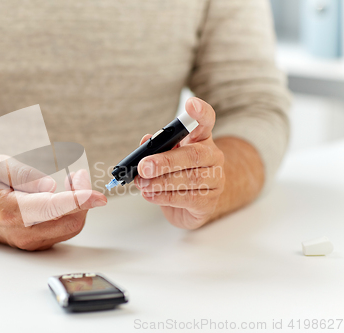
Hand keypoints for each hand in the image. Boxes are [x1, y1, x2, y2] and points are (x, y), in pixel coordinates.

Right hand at [0, 156, 106, 250]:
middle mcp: (23, 232)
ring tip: (72, 181)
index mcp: (12, 211)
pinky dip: (72, 212)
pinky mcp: (38, 244)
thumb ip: (24, 174)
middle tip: (79, 175)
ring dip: (80, 205)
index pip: (53, 208)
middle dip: (83, 198)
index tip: (98, 196)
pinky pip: (65, 230)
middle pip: (70, 221)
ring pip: (71, 227)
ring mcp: (32, 242)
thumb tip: (50, 186)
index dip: (79, 201)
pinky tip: (65, 196)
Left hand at [134, 98, 225, 228]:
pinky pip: (187, 198)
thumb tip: (145, 141)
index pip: (206, 121)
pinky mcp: (209, 202)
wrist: (191, 205)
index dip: (200, 112)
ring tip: (142, 183)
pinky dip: (165, 197)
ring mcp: (216, 180)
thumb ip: (155, 147)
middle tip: (144, 166)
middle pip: (194, 155)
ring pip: (190, 179)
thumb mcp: (164, 156)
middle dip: (165, 161)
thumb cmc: (175, 174)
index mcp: (201, 139)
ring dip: (161, 182)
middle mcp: (212, 156)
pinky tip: (150, 194)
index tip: (191, 104)